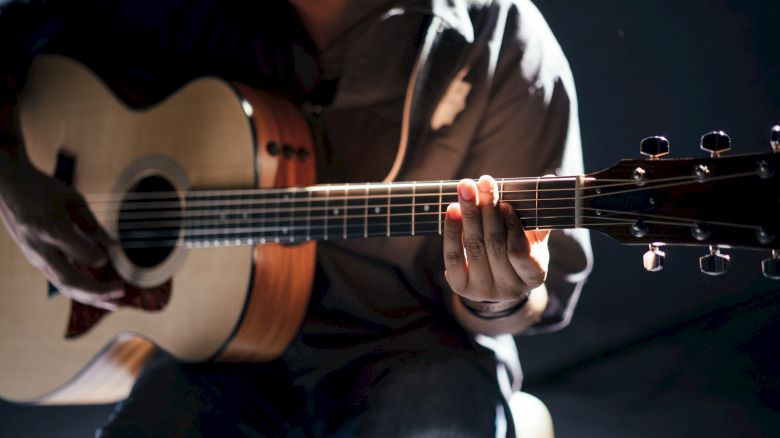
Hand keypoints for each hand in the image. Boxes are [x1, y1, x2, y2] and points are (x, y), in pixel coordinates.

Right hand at [0, 157, 122, 309]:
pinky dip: (80, 290)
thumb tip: (115, 249)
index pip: (82, 256)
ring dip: (91, 297)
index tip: (112, 253)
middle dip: (98, 292)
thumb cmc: (45, 190)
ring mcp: (36, 257)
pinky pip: (59, 280)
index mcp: (53, 230)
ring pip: (64, 286)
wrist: (10, 187)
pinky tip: (98, 295)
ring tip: (114, 304)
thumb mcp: (74, 201)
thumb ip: (94, 227)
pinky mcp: (36, 260)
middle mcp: (41, 249)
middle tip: (122, 291)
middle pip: (70, 280)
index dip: (100, 258)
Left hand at [443, 175, 549, 303]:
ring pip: (474, 247)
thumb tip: (550, 179)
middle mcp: (509, 289)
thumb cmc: (519, 249)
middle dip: (488, 211)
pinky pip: (453, 256)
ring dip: (469, 214)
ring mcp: (483, 290)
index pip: (520, 253)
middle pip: (494, 245)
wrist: (496, 278)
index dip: (512, 228)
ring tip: (466, 188)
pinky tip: (453, 209)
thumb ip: (538, 213)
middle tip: (484, 182)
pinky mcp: (460, 286)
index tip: (506, 204)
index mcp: (533, 276)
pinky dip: (452, 231)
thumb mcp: (533, 236)